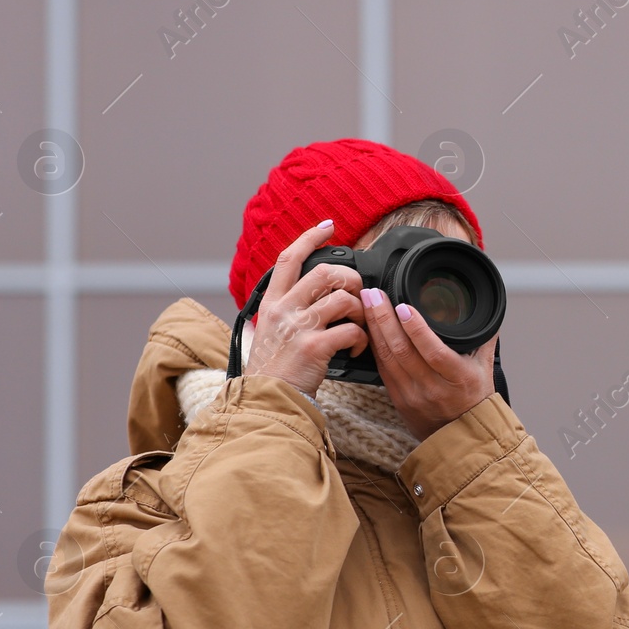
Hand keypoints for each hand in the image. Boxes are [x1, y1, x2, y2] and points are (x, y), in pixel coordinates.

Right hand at [243, 221, 368, 396]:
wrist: (266, 402)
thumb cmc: (272, 371)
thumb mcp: (266, 333)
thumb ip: (282, 311)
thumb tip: (298, 295)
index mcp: (271, 303)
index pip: (289, 258)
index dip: (310, 237)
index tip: (328, 227)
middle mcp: (283, 310)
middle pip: (324, 272)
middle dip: (350, 278)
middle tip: (358, 293)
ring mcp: (298, 327)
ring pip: (343, 298)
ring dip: (360, 310)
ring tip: (360, 326)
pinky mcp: (314, 347)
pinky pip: (351, 330)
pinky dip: (362, 338)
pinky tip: (357, 348)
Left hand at [359, 287, 495, 440]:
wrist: (461, 437)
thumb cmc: (475, 400)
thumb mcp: (485, 368)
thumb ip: (484, 338)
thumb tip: (489, 309)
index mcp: (458, 378)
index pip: (434, 352)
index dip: (416, 329)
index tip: (404, 306)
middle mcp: (433, 388)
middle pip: (402, 350)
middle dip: (384, 319)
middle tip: (374, 294)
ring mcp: (412, 395)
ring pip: (387, 357)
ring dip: (375, 327)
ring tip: (368, 303)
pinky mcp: (398, 398)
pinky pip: (382, 367)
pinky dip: (374, 344)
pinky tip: (369, 327)